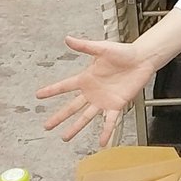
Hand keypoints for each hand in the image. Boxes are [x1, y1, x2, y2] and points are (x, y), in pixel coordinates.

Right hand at [36, 35, 156, 145]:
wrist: (142, 59)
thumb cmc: (124, 52)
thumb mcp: (102, 48)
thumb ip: (85, 46)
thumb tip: (68, 39)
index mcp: (87, 78)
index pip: (65, 86)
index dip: (52, 90)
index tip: (38, 95)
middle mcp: (92, 92)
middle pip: (71, 107)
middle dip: (59, 117)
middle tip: (47, 126)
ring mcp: (103, 100)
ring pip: (86, 117)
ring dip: (75, 128)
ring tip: (65, 138)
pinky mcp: (116, 105)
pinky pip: (109, 121)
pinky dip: (106, 132)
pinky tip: (102, 142)